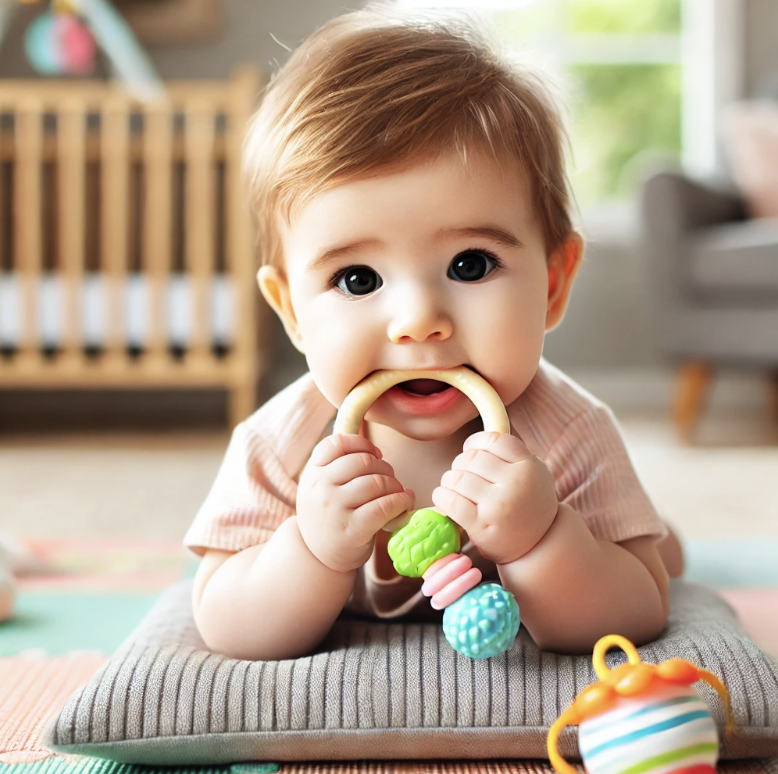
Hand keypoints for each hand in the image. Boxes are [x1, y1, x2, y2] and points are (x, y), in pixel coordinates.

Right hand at [297, 434, 414, 572]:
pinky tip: (404, 502)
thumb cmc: (329, 514)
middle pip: (363, 461)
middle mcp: (321, 488)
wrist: (318, 557)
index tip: (375, 455)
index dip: (363, 444)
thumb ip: (336, 464)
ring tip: (397, 492)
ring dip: (395, 485)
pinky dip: (401, 501)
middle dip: (384, 467)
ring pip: (376, 482)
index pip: (338, 443)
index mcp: (313, 473)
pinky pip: (384, 506)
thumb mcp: (321, 486)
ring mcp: (335, 509)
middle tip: (389, 478)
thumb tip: (374, 449)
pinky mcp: (353, 530)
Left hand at [432, 431, 557, 565]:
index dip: (475, 443)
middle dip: (460, 465)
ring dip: (449, 481)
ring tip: (456, 489)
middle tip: (464, 476)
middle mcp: (516, 483)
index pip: (492, 440)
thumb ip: (511, 452)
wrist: (539, 545)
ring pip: (456, 477)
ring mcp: (498, 505)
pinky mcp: (481, 525)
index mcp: (529, 466)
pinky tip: (445, 499)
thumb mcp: (534, 472)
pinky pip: (449, 500)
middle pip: (470, 458)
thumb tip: (475, 438)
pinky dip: (441, 496)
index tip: (471, 452)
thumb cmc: (529, 503)